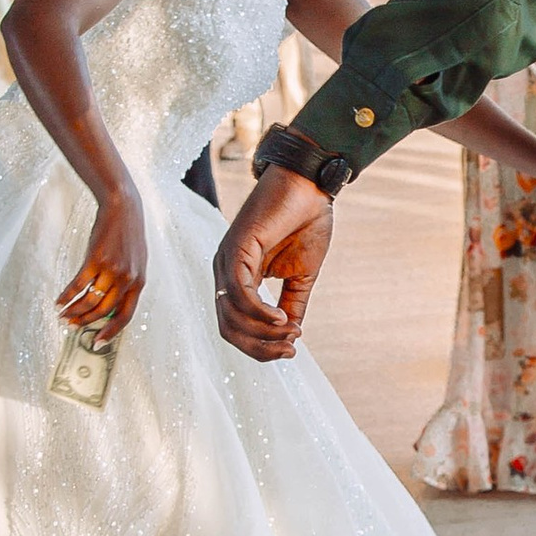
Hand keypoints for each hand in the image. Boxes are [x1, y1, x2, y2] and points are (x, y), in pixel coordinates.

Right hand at [57, 189, 147, 343]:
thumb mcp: (136, 262)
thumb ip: (127, 283)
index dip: (110, 331)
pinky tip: (59, 301)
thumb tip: (112, 305)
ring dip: (74, 310)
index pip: (125, 315)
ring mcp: (112, 269)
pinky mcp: (95, 259)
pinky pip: (78, 284)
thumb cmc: (128, 235)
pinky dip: (67, 295)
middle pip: (104, 311)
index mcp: (138, 283)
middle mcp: (127, 279)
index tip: (97, 342)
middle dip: (86, 322)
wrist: (124, 208)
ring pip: (90, 300)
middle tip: (72, 326)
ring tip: (63, 315)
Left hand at [215, 166, 334, 361]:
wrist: (309, 185)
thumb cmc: (305, 222)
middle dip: (259, 347)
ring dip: (263, 333)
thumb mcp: (301, 275)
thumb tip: (291, 336)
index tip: (291, 349)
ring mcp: (226, 260)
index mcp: (238, 278)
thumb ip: (292, 304)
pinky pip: (240, 293)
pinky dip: (260, 312)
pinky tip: (281, 319)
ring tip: (290, 333)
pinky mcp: (235, 248)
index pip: (236, 326)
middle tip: (289, 349)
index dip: (260, 346)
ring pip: (231, 315)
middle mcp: (225, 271)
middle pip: (228, 328)